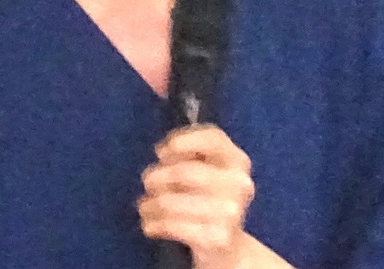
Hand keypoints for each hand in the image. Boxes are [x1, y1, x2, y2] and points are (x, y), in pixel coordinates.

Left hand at [137, 123, 254, 268]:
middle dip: (158, 176)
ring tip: (144, 205)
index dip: (183, 140)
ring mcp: (230, 212)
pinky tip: (150, 224)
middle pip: (184, 172)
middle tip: (148, 181)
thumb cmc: (209, 197)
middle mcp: (239, 183)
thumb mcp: (208, 168)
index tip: (160, 151)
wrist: (228, 245)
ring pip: (173, 202)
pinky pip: (174, 226)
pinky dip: (155, 224)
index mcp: (237, 160)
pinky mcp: (218, 239)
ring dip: (151, 203)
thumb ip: (189, 152)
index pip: (212, 138)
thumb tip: (163, 153)